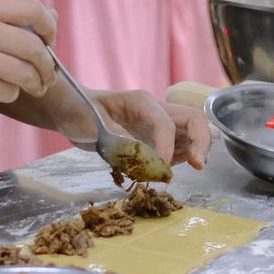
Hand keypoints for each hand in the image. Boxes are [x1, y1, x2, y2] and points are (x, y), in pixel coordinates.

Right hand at [0, 0, 57, 114]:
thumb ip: (8, 20)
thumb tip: (52, 15)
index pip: (33, 9)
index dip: (49, 27)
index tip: (49, 41)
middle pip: (34, 46)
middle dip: (47, 65)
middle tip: (46, 75)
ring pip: (26, 72)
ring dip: (34, 83)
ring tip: (31, 87)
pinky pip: (9, 91)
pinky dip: (9, 94)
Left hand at [87, 89, 210, 169]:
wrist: (72, 110)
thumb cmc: (78, 112)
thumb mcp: (91, 126)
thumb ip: (116, 139)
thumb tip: (142, 157)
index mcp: (141, 102)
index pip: (166, 123)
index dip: (168, 146)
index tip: (162, 168)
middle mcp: (156, 110)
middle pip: (193, 119)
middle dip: (201, 141)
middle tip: (198, 165)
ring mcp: (157, 123)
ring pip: (190, 133)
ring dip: (195, 151)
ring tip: (189, 169)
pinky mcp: (154, 137)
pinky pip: (177, 147)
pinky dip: (179, 159)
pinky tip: (167, 171)